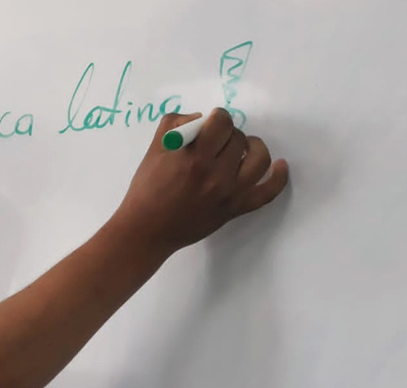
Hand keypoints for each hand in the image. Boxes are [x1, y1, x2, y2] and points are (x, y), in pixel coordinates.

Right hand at [112, 108, 288, 253]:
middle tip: (214, 143)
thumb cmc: (145, 191)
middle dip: (227, 135)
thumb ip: (175, 125)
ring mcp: (229, 193)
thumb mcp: (153, 151)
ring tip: (242, 149)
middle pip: (238, 138)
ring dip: (253, 147)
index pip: (221, 121)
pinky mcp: (235, 209)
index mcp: (194, 157)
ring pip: (259, 158)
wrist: (146, 231)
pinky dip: (278, 177)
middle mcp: (215, 174)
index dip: (216, 118)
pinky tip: (279, 165)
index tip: (209, 125)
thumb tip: (200, 119)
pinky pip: (267, 192)